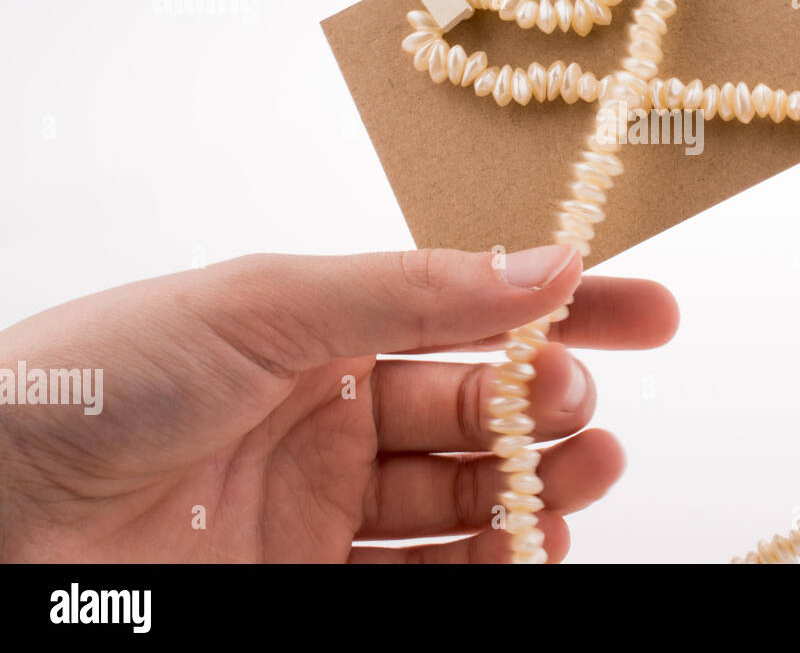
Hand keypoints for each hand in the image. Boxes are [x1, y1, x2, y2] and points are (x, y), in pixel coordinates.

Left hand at [0, 244, 676, 561]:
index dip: (565, 309)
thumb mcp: (269, 303)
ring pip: (463, 499)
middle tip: (578, 403)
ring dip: (533, 486)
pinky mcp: (310, 581)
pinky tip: (526, 548)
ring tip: (583, 472)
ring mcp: (324, 504)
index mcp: (327, 329)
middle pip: (477, 409)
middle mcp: (334, 413)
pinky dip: (487, 567)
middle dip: (546, 403)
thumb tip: (547, 267)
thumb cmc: (103, 376)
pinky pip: (424, 580)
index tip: (649, 312)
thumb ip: (416, 291)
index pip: (473, 311)